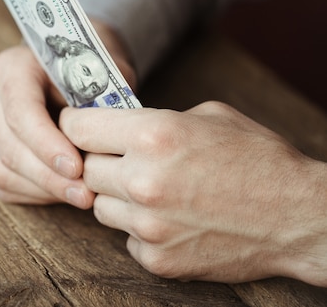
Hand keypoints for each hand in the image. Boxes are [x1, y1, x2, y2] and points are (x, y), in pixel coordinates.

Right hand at [0, 44, 93, 207]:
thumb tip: (106, 138)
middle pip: (10, 147)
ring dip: (44, 189)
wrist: (75, 67)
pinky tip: (65, 191)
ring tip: (82, 196)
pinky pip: (5, 183)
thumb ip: (101, 98)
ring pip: (3, 170)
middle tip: (86, 193)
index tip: (77, 168)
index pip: (20, 112)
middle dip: (50, 176)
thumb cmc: (90, 69)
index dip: (46, 144)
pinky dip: (36, 194)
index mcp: (12, 68)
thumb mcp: (102, 71)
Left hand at [60, 102, 326, 284]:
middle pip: (84, 169)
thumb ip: (153, 120)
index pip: (77, 127)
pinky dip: (138, 228)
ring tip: (151, 190)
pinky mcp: (157, 258)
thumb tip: (118, 126)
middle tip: (120, 159)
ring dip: (116, 196)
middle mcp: (143, 180)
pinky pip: (125, 237)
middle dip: (98, 161)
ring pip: (99, 206)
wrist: (297, 217)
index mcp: (154, 134)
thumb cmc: (257, 158)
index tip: (79, 125)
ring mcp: (148, 224)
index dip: (76, 123)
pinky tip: (168, 218)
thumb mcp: (206, 116)